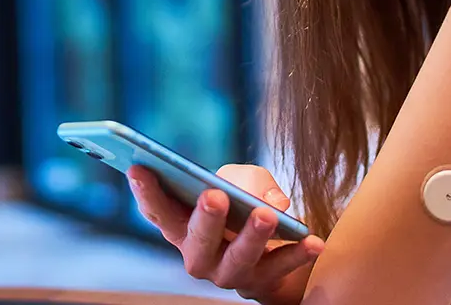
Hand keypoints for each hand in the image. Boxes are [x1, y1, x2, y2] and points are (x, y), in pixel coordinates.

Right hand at [127, 163, 325, 304]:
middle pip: (197, 242)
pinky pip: (279, 270)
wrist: (272, 246)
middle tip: (214, 195)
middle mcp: (198, 256)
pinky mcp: (261, 284)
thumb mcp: (240, 179)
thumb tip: (266, 201)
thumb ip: (246, 180)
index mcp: (181, 228)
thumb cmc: (244, 202)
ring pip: (237, 260)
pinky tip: (312, 240)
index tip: (138, 167)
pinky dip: (296, 255)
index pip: (158, 212)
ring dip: (251, 237)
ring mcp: (228, 274)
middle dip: (205, 219)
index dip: (145, 192)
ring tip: (266, 215)